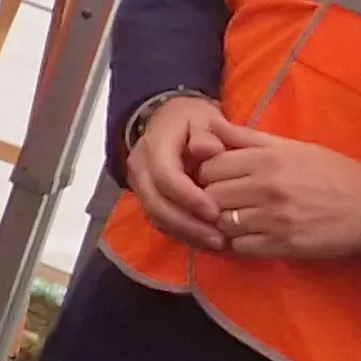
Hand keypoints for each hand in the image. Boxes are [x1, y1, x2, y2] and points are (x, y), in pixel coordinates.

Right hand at [124, 94, 234, 249]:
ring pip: (157, 217)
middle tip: (218, 238)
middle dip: (187, 224)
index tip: (214, 211)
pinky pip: (161, 222)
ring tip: (217, 243)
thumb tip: (209, 150)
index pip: (165, 177)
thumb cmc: (190, 120)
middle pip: (157, 204)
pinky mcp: (148, 199)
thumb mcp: (202, 117)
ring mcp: (141, 187)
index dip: (188, 197)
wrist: (168, 120)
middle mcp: (141, 169)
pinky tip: (205, 241)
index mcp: (154, 147)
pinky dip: (183, 235)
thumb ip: (207, 133)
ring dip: (186, 234)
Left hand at [195, 122, 360, 262]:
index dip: (208, 174)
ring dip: (224, 223)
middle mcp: (266, 188)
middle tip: (225, 200)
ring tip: (236, 218)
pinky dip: (238, 243)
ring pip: (222, 223)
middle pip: (210, 196)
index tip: (219, 178)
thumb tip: (210, 124)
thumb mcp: (290, 146)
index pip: (209, 167)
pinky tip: (248, 235)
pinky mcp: (281, 246)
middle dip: (212, 199)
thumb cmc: (330, 172)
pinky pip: (240, 247)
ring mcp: (273, 219)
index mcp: (266, 160)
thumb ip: (247, 137)